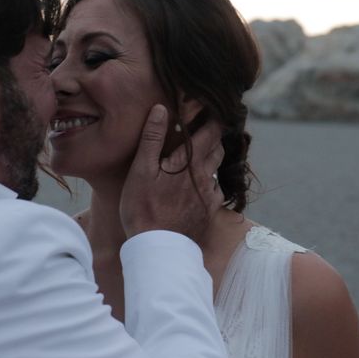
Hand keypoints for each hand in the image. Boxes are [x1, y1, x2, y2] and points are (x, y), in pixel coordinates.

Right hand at [120, 104, 224, 242]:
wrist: (159, 249)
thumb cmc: (143, 208)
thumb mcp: (141, 170)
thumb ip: (152, 138)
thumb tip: (161, 109)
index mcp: (190, 162)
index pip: (210, 131)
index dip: (211, 117)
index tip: (207, 108)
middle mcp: (205, 176)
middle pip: (218, 148)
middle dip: (212, 136)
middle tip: (201, 128)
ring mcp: (209, 196)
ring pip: (217, 170)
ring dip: (211, 159)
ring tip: (197, 156)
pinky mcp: (208, 213)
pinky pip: (214, 192)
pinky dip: (208, 183)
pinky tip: (196, 187)